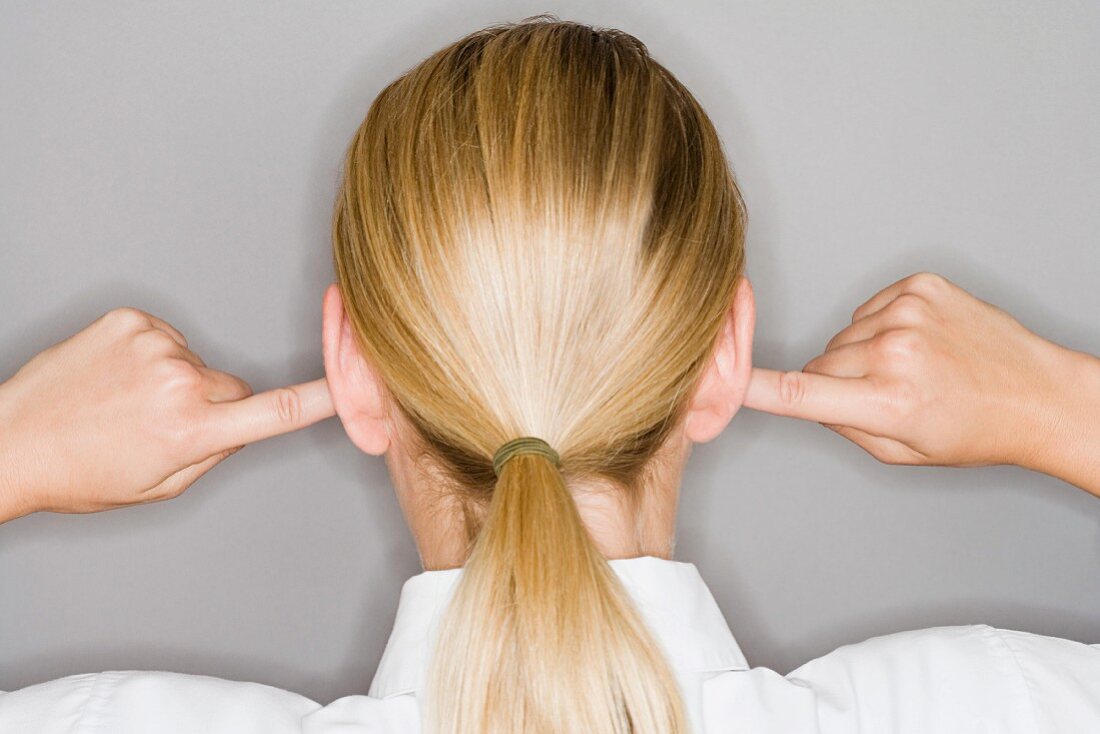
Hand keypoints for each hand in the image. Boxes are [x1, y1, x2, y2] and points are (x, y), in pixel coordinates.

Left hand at [0, 307, 334, 521]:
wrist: (10, 440)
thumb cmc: (79, 474)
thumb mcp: (159, 486)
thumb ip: (215, 454)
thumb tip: (243, 425)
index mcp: (189, 429)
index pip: (276, 412)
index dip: (322, 398)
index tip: (355, 385)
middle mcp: (177, 380)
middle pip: (233, 388)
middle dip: (214, 406)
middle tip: (162, 427)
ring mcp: (153, 344)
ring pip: (198, 364)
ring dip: (176, 382)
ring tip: (126, 403)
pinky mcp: (130, 321)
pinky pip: (167, 340)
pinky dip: (152, 357)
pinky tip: (118, 378)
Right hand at [744, 272, 1081, 469]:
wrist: (1040, 393)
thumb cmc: (977, 430)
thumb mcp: (903, 453)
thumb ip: (845, 427)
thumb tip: (806, 400)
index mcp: (889, 400)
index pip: (801, 392)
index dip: (755, 387)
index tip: (724, 381)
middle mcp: (895, 350)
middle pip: (821, 362)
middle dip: (839, 381)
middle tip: (885, 395)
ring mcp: (908, 311)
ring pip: (844, 336)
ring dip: (863, 353)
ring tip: (911, 368)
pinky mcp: (920, 286)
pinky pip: (869, 308)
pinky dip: (883, 325)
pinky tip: (918, 342)